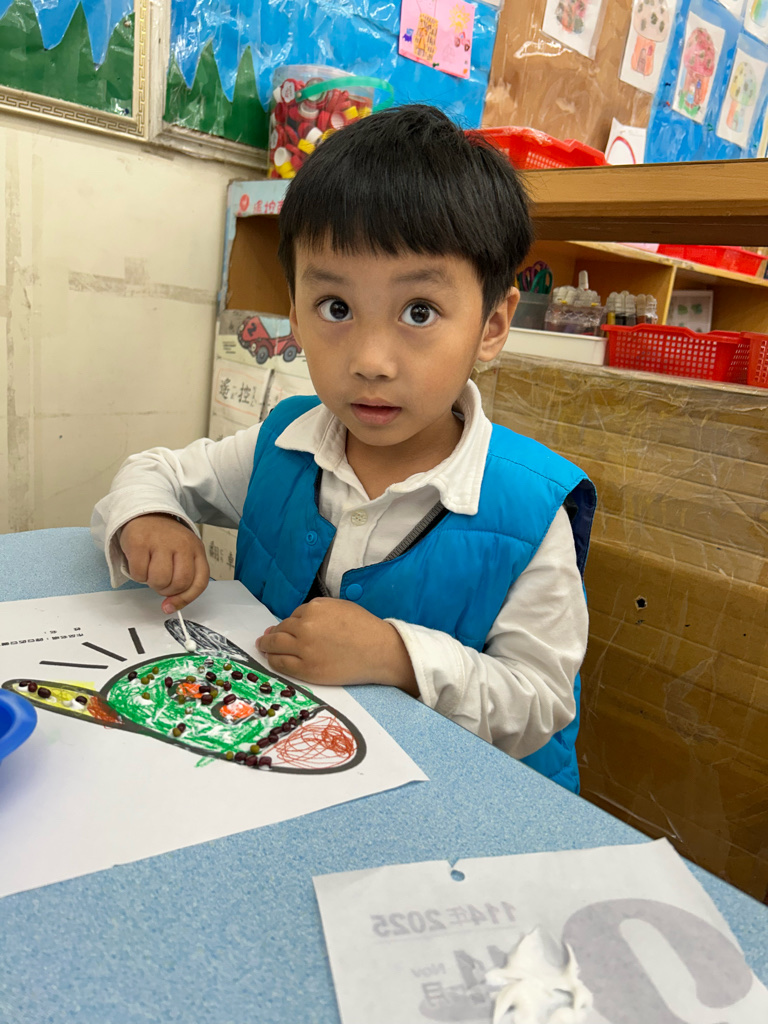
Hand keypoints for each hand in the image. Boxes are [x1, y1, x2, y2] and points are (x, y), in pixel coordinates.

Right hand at [119, 513, 208, 611]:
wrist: (145, 513)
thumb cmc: (165, 540)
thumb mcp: (182, 555)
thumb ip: (182, 579)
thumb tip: (170, 607)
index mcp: (196, 549)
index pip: (199, 581)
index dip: (186, 598)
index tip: (172, 605)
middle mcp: (182, 544)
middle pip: (179, 584)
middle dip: (166, 590)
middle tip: (159, 580)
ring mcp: (161, 542)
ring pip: (159, 581)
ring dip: (151, 582)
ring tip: (150, 569)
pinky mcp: (139, 542)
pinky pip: (139, 573)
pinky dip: (137, 575)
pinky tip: (139, 562)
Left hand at [256, 598, 417, 693]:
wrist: (380, 652)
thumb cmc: (365, 629)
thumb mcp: (340, 607)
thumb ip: (318, 612)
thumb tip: (292, 620)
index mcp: (315, 607)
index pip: (294, 615)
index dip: (290, 624)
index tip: (287, 629)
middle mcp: (306, 625)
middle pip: (281, 629)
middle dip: (273, 634)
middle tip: (266, 639)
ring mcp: (304, 648)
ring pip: (275, 645)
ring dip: (267, 645)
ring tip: (263, 647)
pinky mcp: (306, 668)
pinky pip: (280, 663)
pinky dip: (273, 660)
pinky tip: (271, 659)